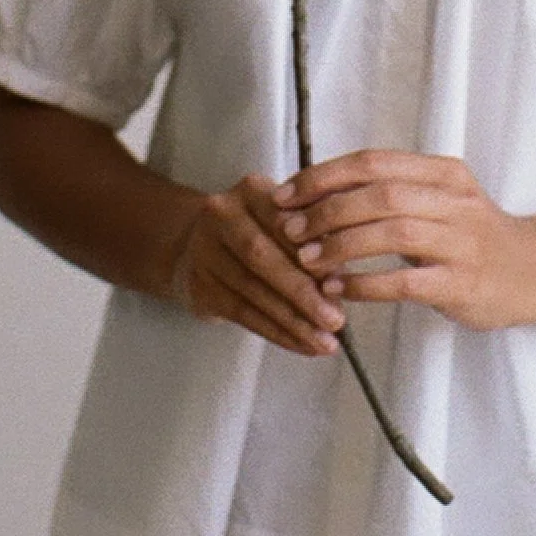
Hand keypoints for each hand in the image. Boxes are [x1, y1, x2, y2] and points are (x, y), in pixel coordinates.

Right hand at [168, 174, 347, 358]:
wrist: (194, 244)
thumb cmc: (255, 230)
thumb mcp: (280, 218)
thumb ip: (311, 239)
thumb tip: (340, 278)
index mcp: (250, 190)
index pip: (284, 222)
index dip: (311, 253)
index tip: (341, 282)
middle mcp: (222, 215)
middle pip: (264, 258)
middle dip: (303, 293)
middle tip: (335, 321)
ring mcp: (206, 252)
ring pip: (254, 292)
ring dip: (293, 321)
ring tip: (324, 342)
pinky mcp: (200, 287)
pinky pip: (242, 314)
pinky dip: (276, 333)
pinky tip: (300, 345)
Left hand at [276, 151, 535, 332]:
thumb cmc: (474, 235)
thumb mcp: (441, 199)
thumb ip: (393, 193)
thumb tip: (318, 195)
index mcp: (442, 173)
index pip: (374, 162)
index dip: (324, 176)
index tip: (286, 194)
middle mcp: (453, 200)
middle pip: (380, 193)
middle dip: (326, 210)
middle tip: (290, 230)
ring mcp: (461, 241)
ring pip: (393, 232)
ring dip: (341, 246)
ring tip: (307, 261)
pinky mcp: (462, 282)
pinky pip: (406, 281)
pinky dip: (366, 284)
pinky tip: (338, 291)